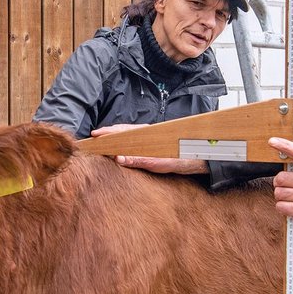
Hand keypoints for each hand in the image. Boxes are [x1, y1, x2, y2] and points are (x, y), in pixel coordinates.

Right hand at [90, 124, 208, 174]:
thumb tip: (119, 158)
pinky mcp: (154, 140)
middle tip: (95, 137)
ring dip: (116, 135)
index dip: (108, 133)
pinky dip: (125, 138)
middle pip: (124, 130)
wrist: (197, 157)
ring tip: (104, 139)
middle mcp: (148, 132)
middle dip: (109, 133)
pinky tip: (122, 143)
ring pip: (129, 132)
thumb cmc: (179, 160)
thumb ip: (139, 160)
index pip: (122, 131)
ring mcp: (151, 135)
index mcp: (146, 135)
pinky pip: (135, 136)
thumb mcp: (158, 163)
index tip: (95, 135)